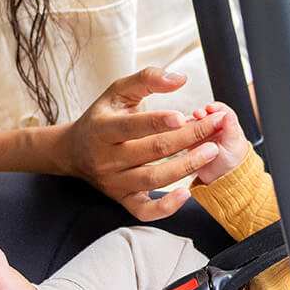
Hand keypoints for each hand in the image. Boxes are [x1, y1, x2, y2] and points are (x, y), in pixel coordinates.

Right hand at [63, 67, 224, 219]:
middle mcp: (107, 158)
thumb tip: (180, 78)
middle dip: (188, 138)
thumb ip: (147, 79)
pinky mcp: (123, 200)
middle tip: (215, 126)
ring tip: (212, 151)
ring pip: (153, 179)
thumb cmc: (102, 117)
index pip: (132, 126)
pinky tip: (187, 192)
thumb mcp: (117, 92)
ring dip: (186, 166)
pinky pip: (145, 211)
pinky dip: (167, 207)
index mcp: (102, 129)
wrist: (74, 152)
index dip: (158, 121)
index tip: (185, 117)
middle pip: (152, 150)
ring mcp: (115, 182)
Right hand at [190, 102, 250, 185]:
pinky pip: (185, 135)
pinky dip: (182, 132)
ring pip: (194, 123)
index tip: (209, 108)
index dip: (215, 108)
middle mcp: (214, 128)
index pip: (221, 111)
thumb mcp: (234, 146)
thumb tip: (228, 114)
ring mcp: (202, 136)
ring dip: (191, 122)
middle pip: (206, 115)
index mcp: (228, 126)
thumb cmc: (234, 165)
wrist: (222, 182)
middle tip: (197, 115)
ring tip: (187, 125)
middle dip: (201, 114)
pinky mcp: (192, 144)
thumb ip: (231, 129)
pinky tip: (179, 132)